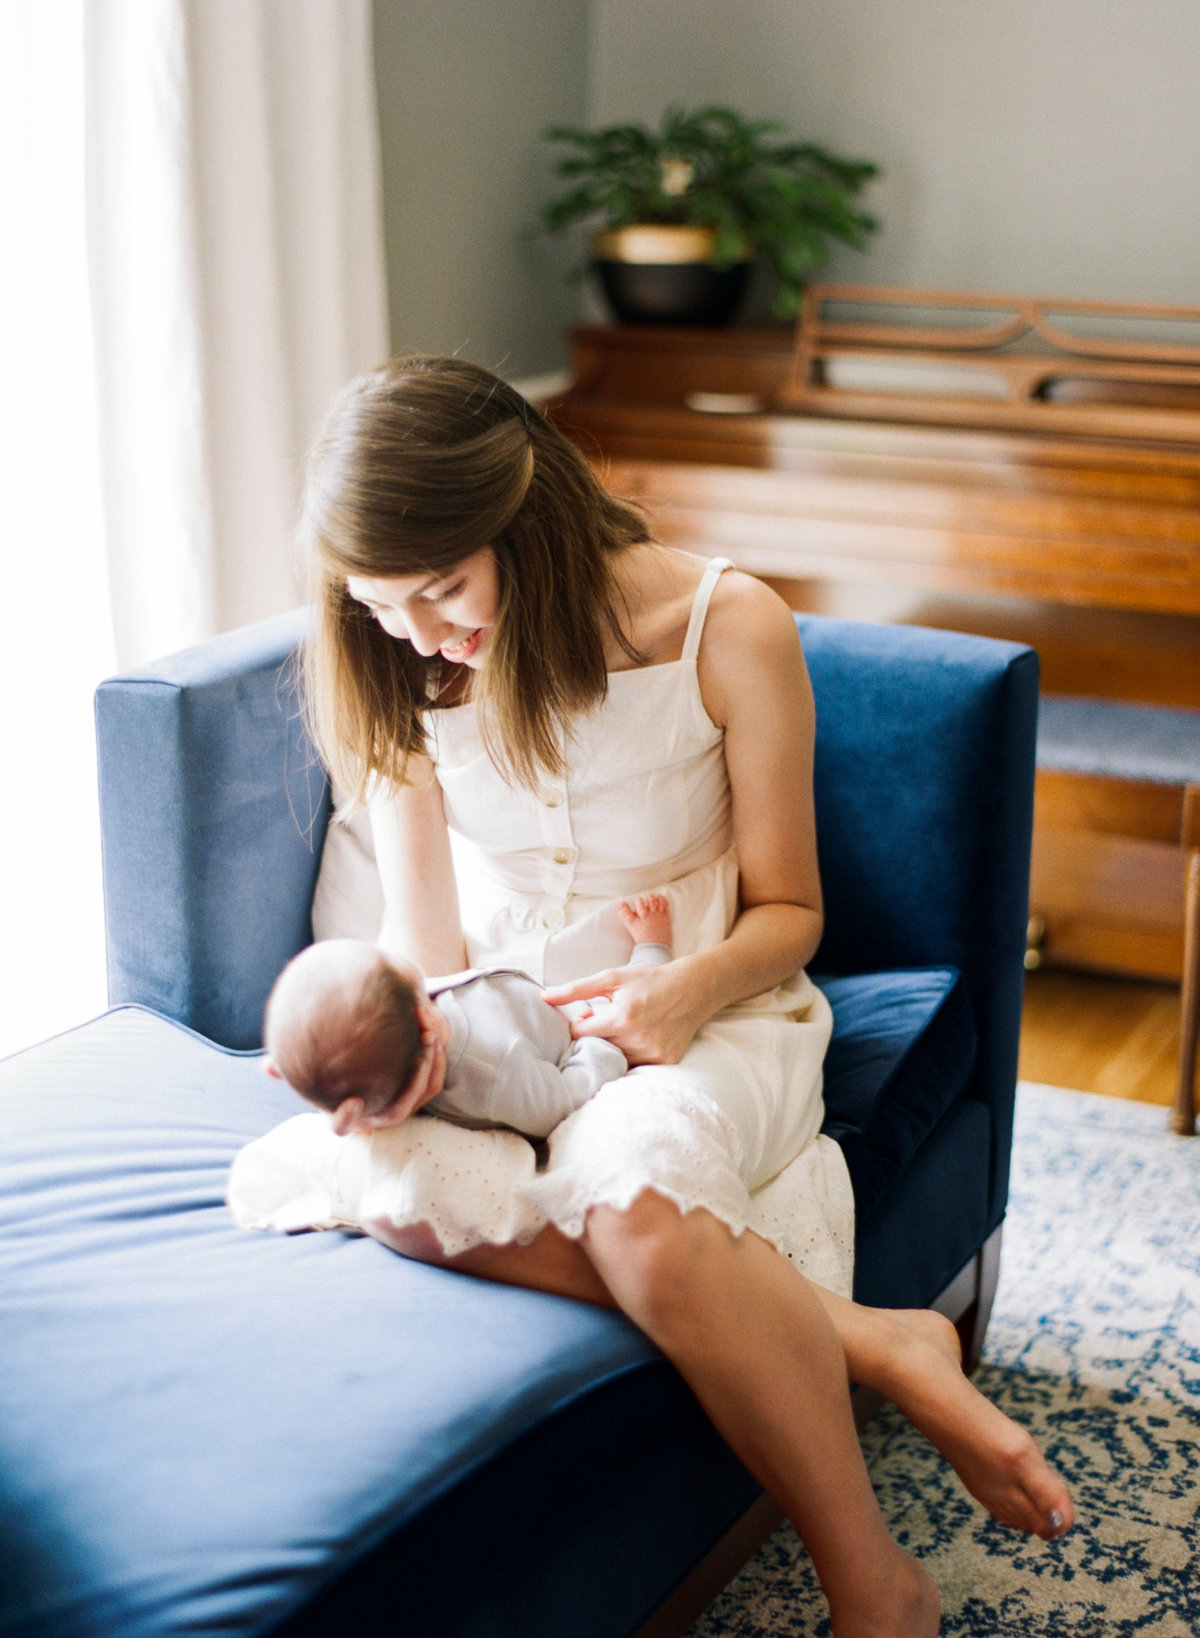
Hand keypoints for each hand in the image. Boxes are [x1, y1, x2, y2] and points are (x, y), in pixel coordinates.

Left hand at [542, 960, 705, 1065]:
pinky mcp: (665, 1061)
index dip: (580, 1025)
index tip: (589, 1016)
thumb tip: (543, 997)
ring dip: (612, 1046)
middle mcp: (637, 1040)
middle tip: (607, 1019)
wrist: (691, 989)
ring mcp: (652, 1053)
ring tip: (623, 1027)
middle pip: (597, 1048)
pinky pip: (636, 1065)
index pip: (580, 1035)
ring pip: (615, 1059)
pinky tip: (639, 1037)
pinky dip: (631, 1054)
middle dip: (595, 1035)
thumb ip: (575, 989)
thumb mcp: (612, 978)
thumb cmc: (648, 980)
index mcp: (621, 1018)